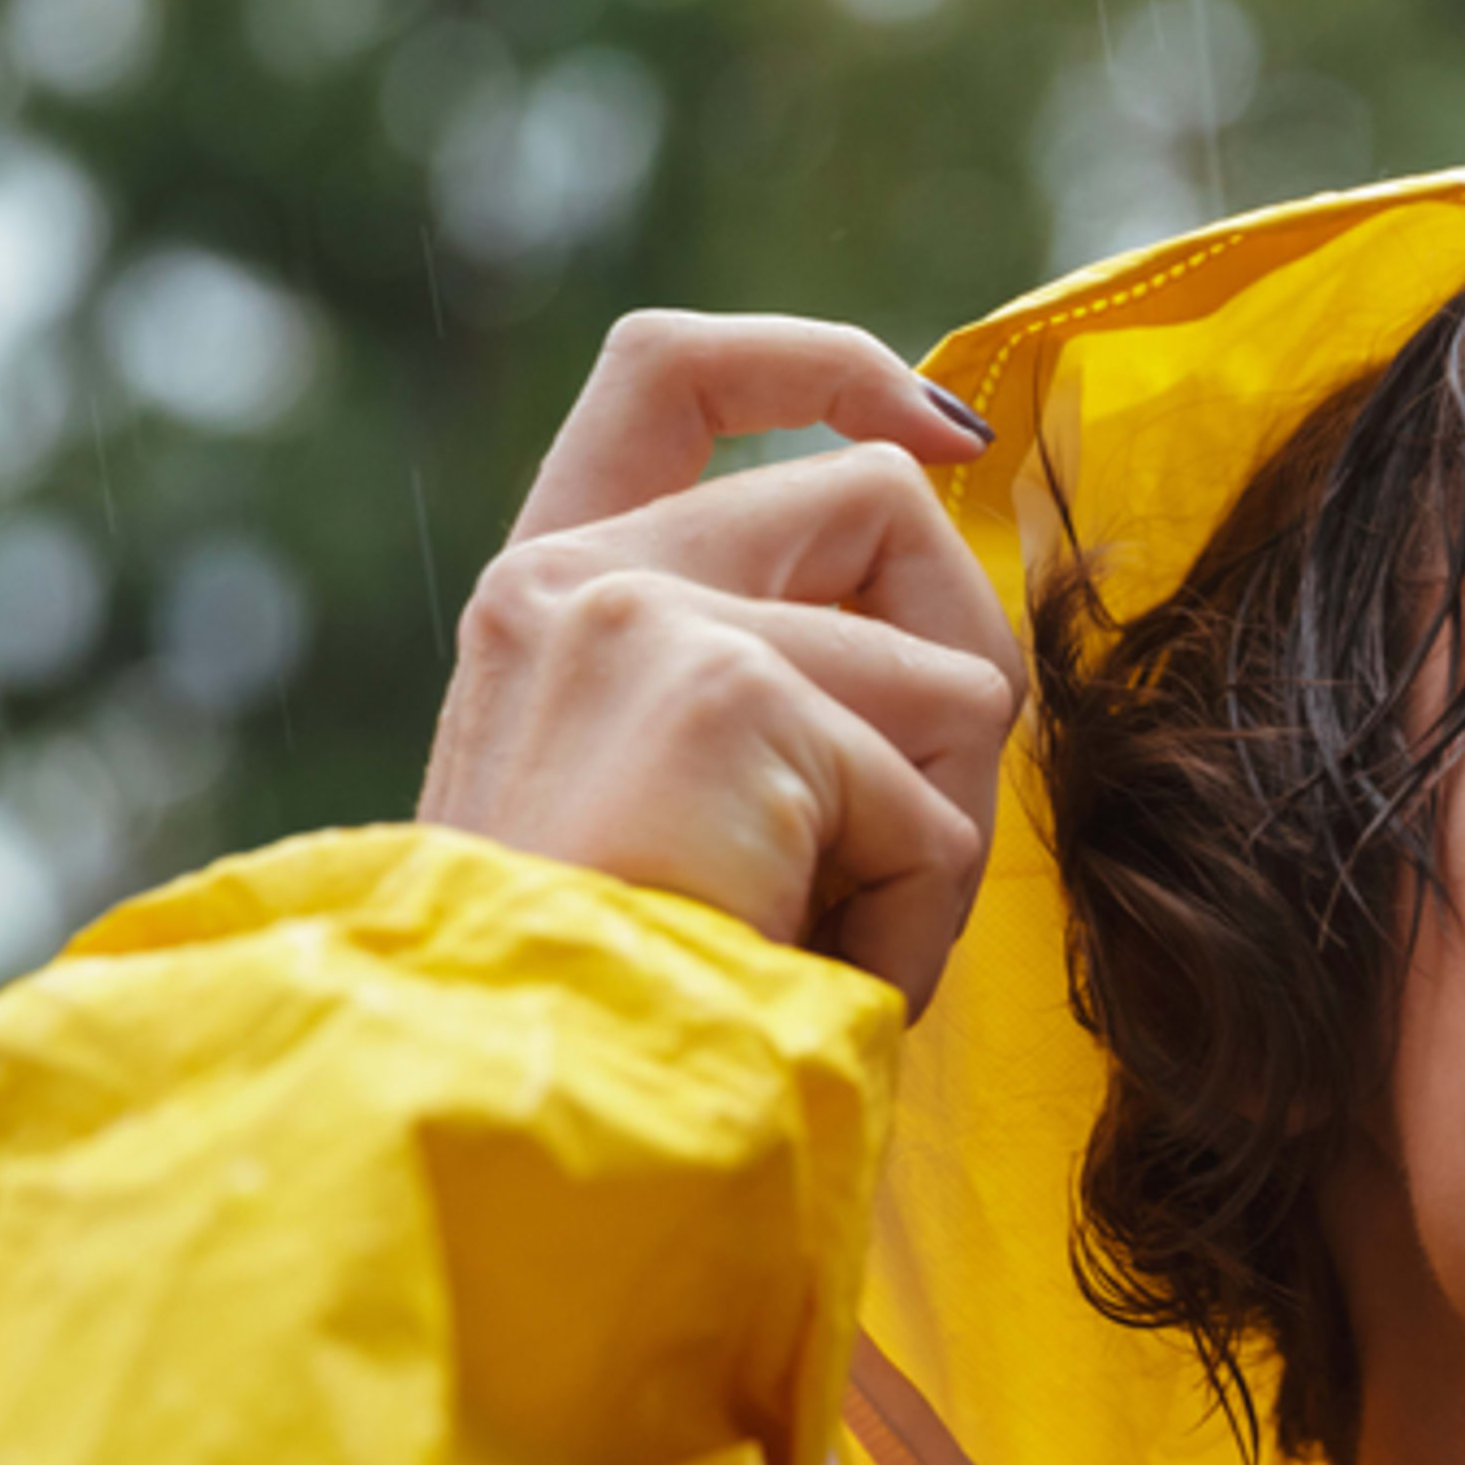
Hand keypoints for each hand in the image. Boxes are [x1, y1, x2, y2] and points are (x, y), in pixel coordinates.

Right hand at [419, 312, 1020, 1014]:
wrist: (500, 1100)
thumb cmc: (606, 1003)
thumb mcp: (668, 813)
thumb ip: (766, 692)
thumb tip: (964, 649)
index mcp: (545, 598)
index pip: (670, 370)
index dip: (823, 364)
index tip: (936, 431)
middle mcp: (575, 580)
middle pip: (882, 502)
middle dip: (959, 666)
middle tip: (907, 834)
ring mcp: (647, 619)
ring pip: (952, 671)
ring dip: (940, 830)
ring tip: (829, 934)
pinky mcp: (732, 696)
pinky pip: (938, 812)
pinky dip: (917, 920)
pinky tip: (816, 973)